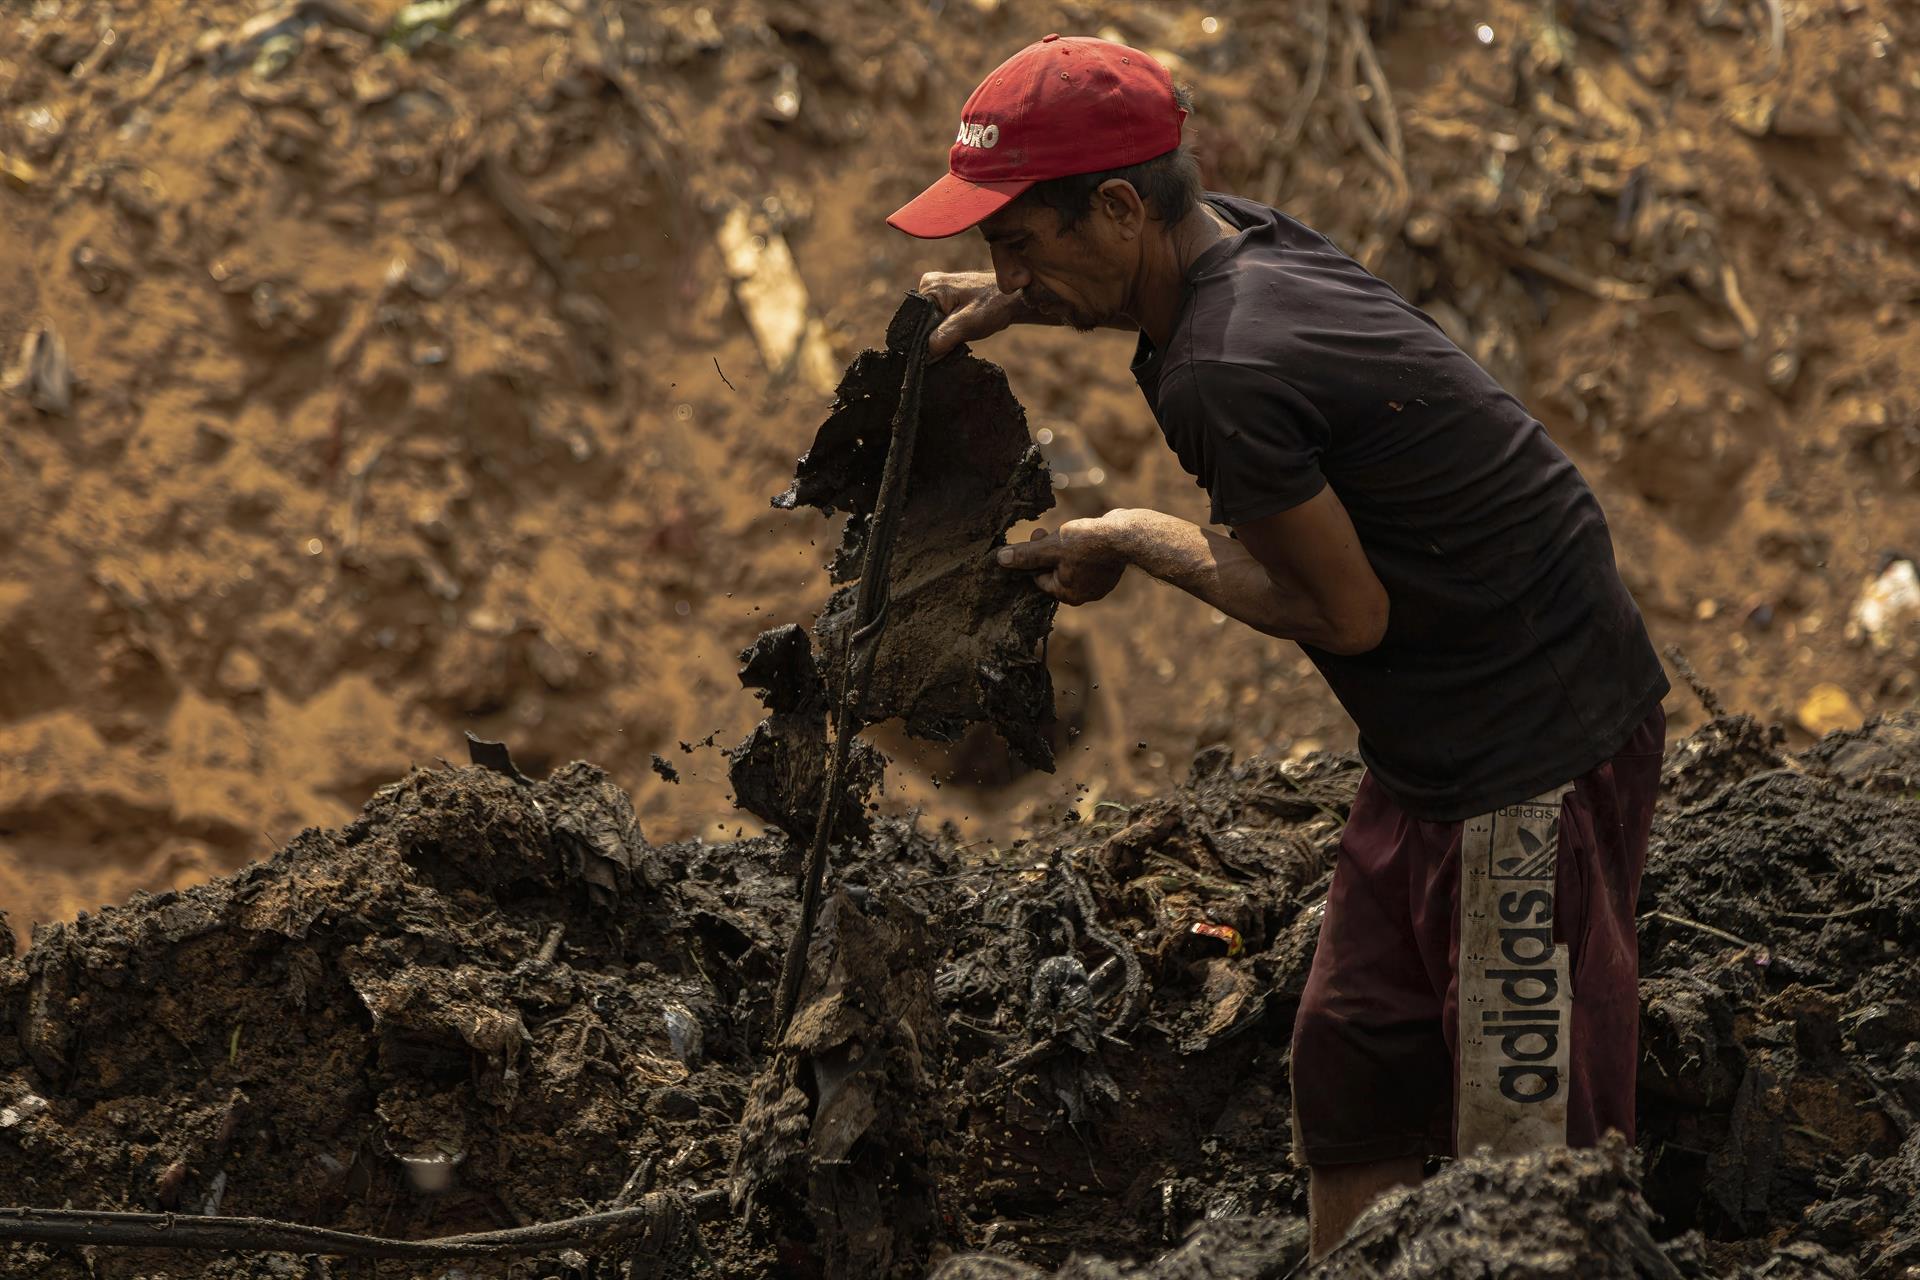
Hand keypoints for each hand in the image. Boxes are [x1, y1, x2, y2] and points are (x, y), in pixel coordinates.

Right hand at [918, 270, 1024, 358]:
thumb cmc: (993, 305)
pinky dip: (948, 332)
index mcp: (929, 286)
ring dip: (944, 337)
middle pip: (922, 324)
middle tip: (957, 342)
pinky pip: (938, 323)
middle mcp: (927, 286)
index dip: (927, 339)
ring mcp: (936, 293)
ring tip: (962, 336)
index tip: (944, 348)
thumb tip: (924, 355)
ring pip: (931, 326)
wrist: (1014, 298)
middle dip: (937, 338)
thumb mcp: (967, 324)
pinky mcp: (944, 300)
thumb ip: (942, 339)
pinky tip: (961, 333)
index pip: (916, 322)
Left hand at [995, 520, 1128, 605]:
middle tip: (1049, 532)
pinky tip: (1085, 534)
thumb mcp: (1051, 546)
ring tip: (1070, 532)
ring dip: (1063, 548)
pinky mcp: (1108, 569)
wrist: (1129, 534)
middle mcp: (1084, 594)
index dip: (1033, 557)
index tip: (1037, 536)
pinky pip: (1085, 561)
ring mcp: (1098, 583)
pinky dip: (1081, 548)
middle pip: (1053, 571)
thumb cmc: (1089, 542)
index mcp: (1068, 595)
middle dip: (1048, 551)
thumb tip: (1000, 559)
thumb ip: (1026, 555)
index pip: (1038, 578)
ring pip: (1069, 564)